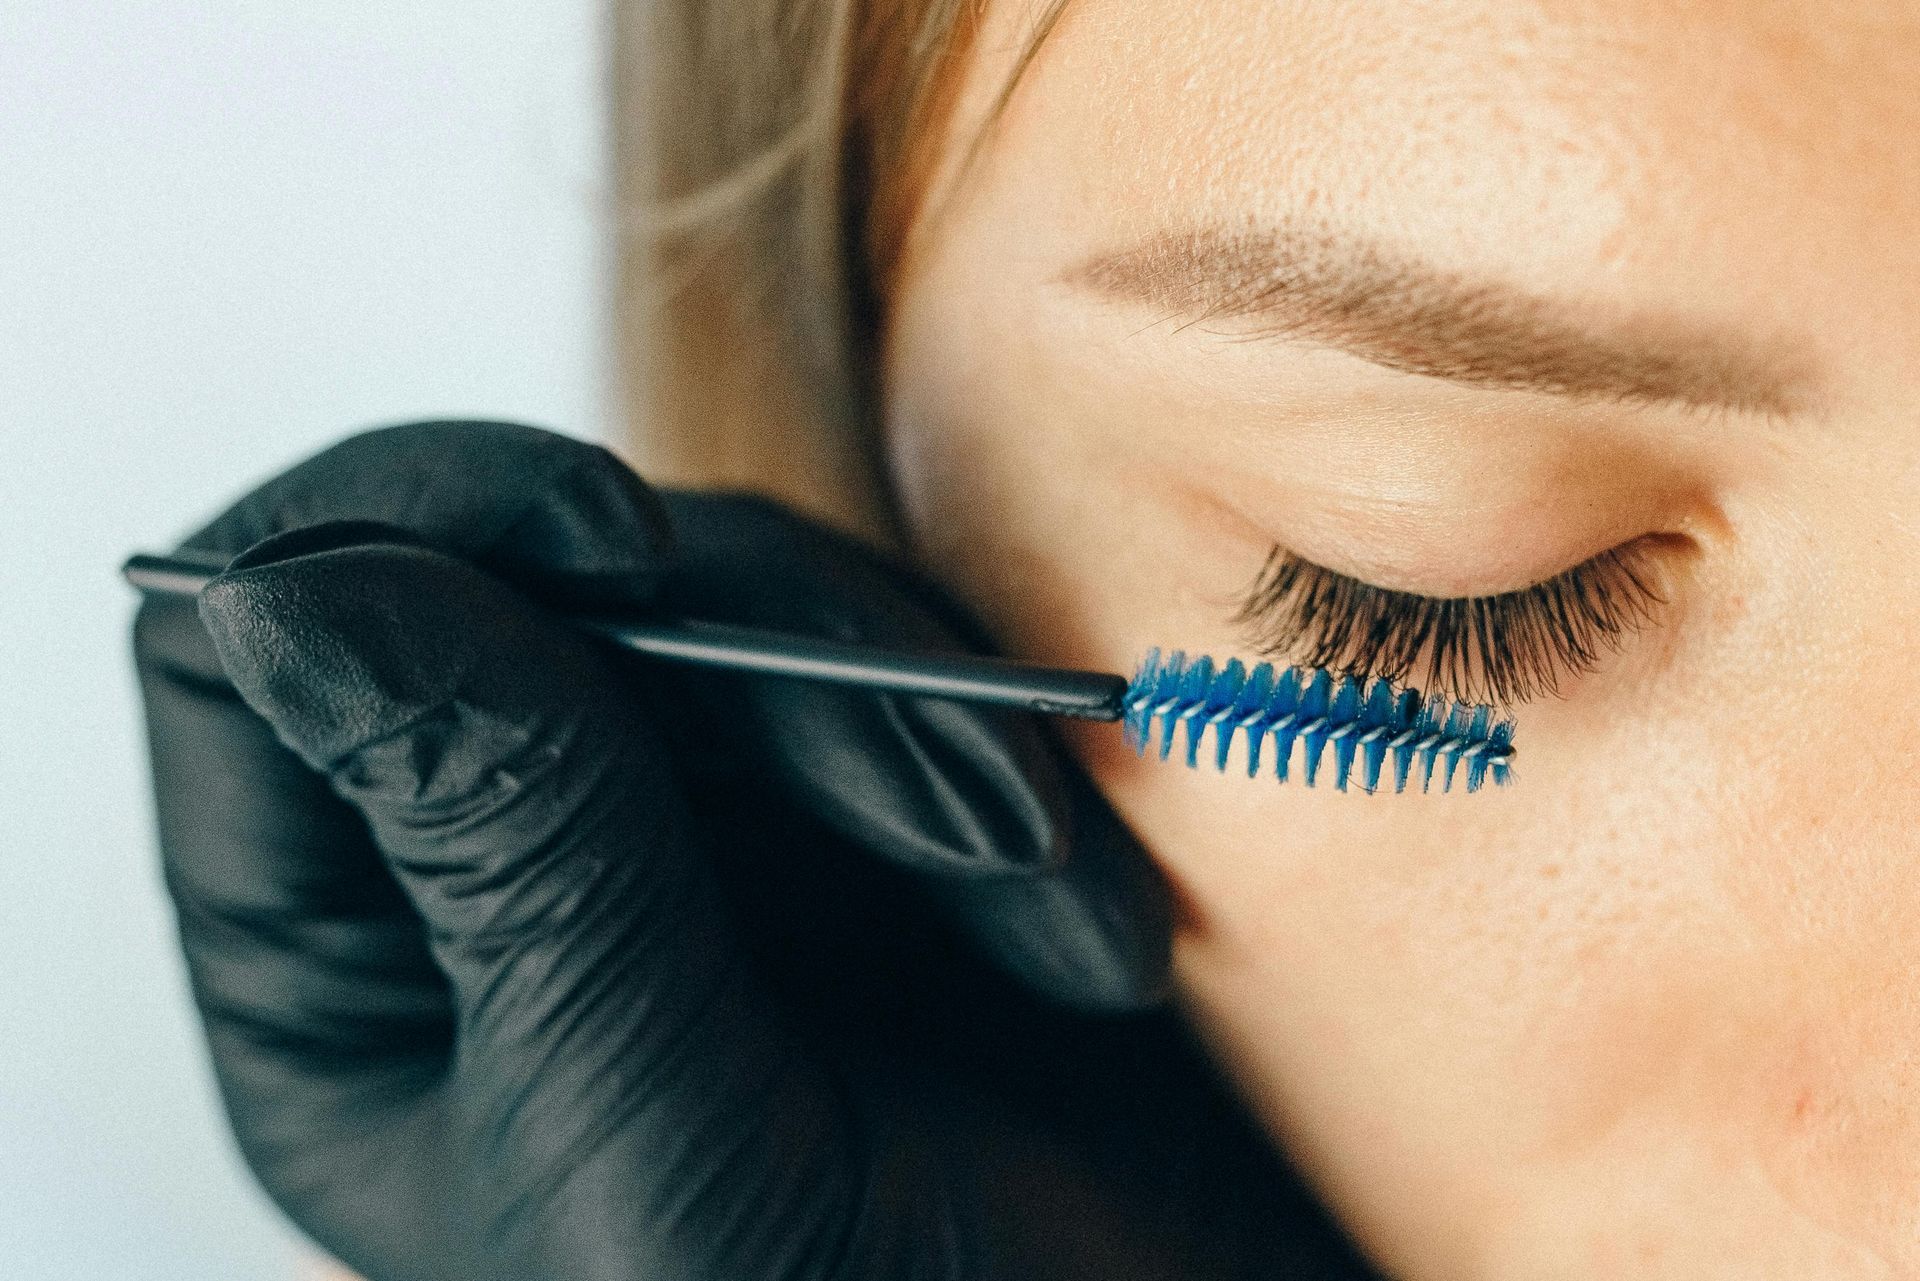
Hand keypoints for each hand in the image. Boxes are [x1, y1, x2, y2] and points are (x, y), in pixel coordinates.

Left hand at [132, 421, 1375, 1279]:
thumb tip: (300, 585)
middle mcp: (488, 870)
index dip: (403, 530)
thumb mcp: (653, 1129)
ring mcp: (676, 821)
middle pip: (540, 591)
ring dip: (922, 728)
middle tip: (954, 819)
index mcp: (353, 982)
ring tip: (1057, 930)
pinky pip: (890, 662)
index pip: (246, 660)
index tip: (615, 550)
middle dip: (771, 662)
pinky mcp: (844, 801)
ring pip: (735, 604)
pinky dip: (1005, 761)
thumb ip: (506, 850)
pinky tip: (1086, 933)